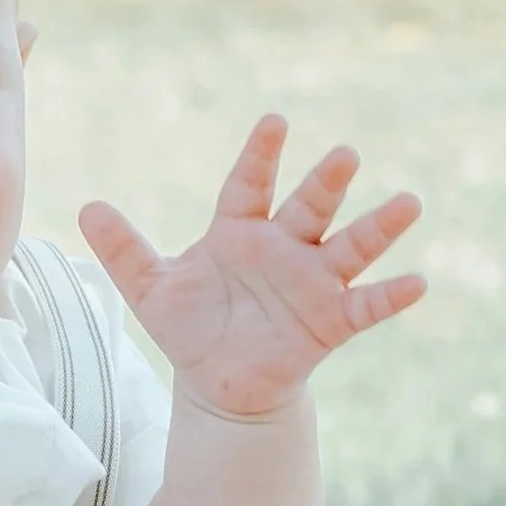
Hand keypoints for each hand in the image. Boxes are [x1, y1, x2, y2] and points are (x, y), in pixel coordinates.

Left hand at [80, 113, 424, 419]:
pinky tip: (418, 281)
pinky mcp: (331, 324)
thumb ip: (123, 250)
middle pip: (308, 207)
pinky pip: (366, 307)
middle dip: (327, 181)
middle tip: (346, 152)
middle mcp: (283, 248)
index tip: (275, 121)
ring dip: (378, 227)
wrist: (219, 385)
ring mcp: (312, 284)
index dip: (261, 155)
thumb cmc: (191, 326)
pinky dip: (391, 296)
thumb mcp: (150, 289)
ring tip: (408, 202)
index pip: (250, 185)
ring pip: (350, 248)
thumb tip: (86, 208)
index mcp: (238, 231)